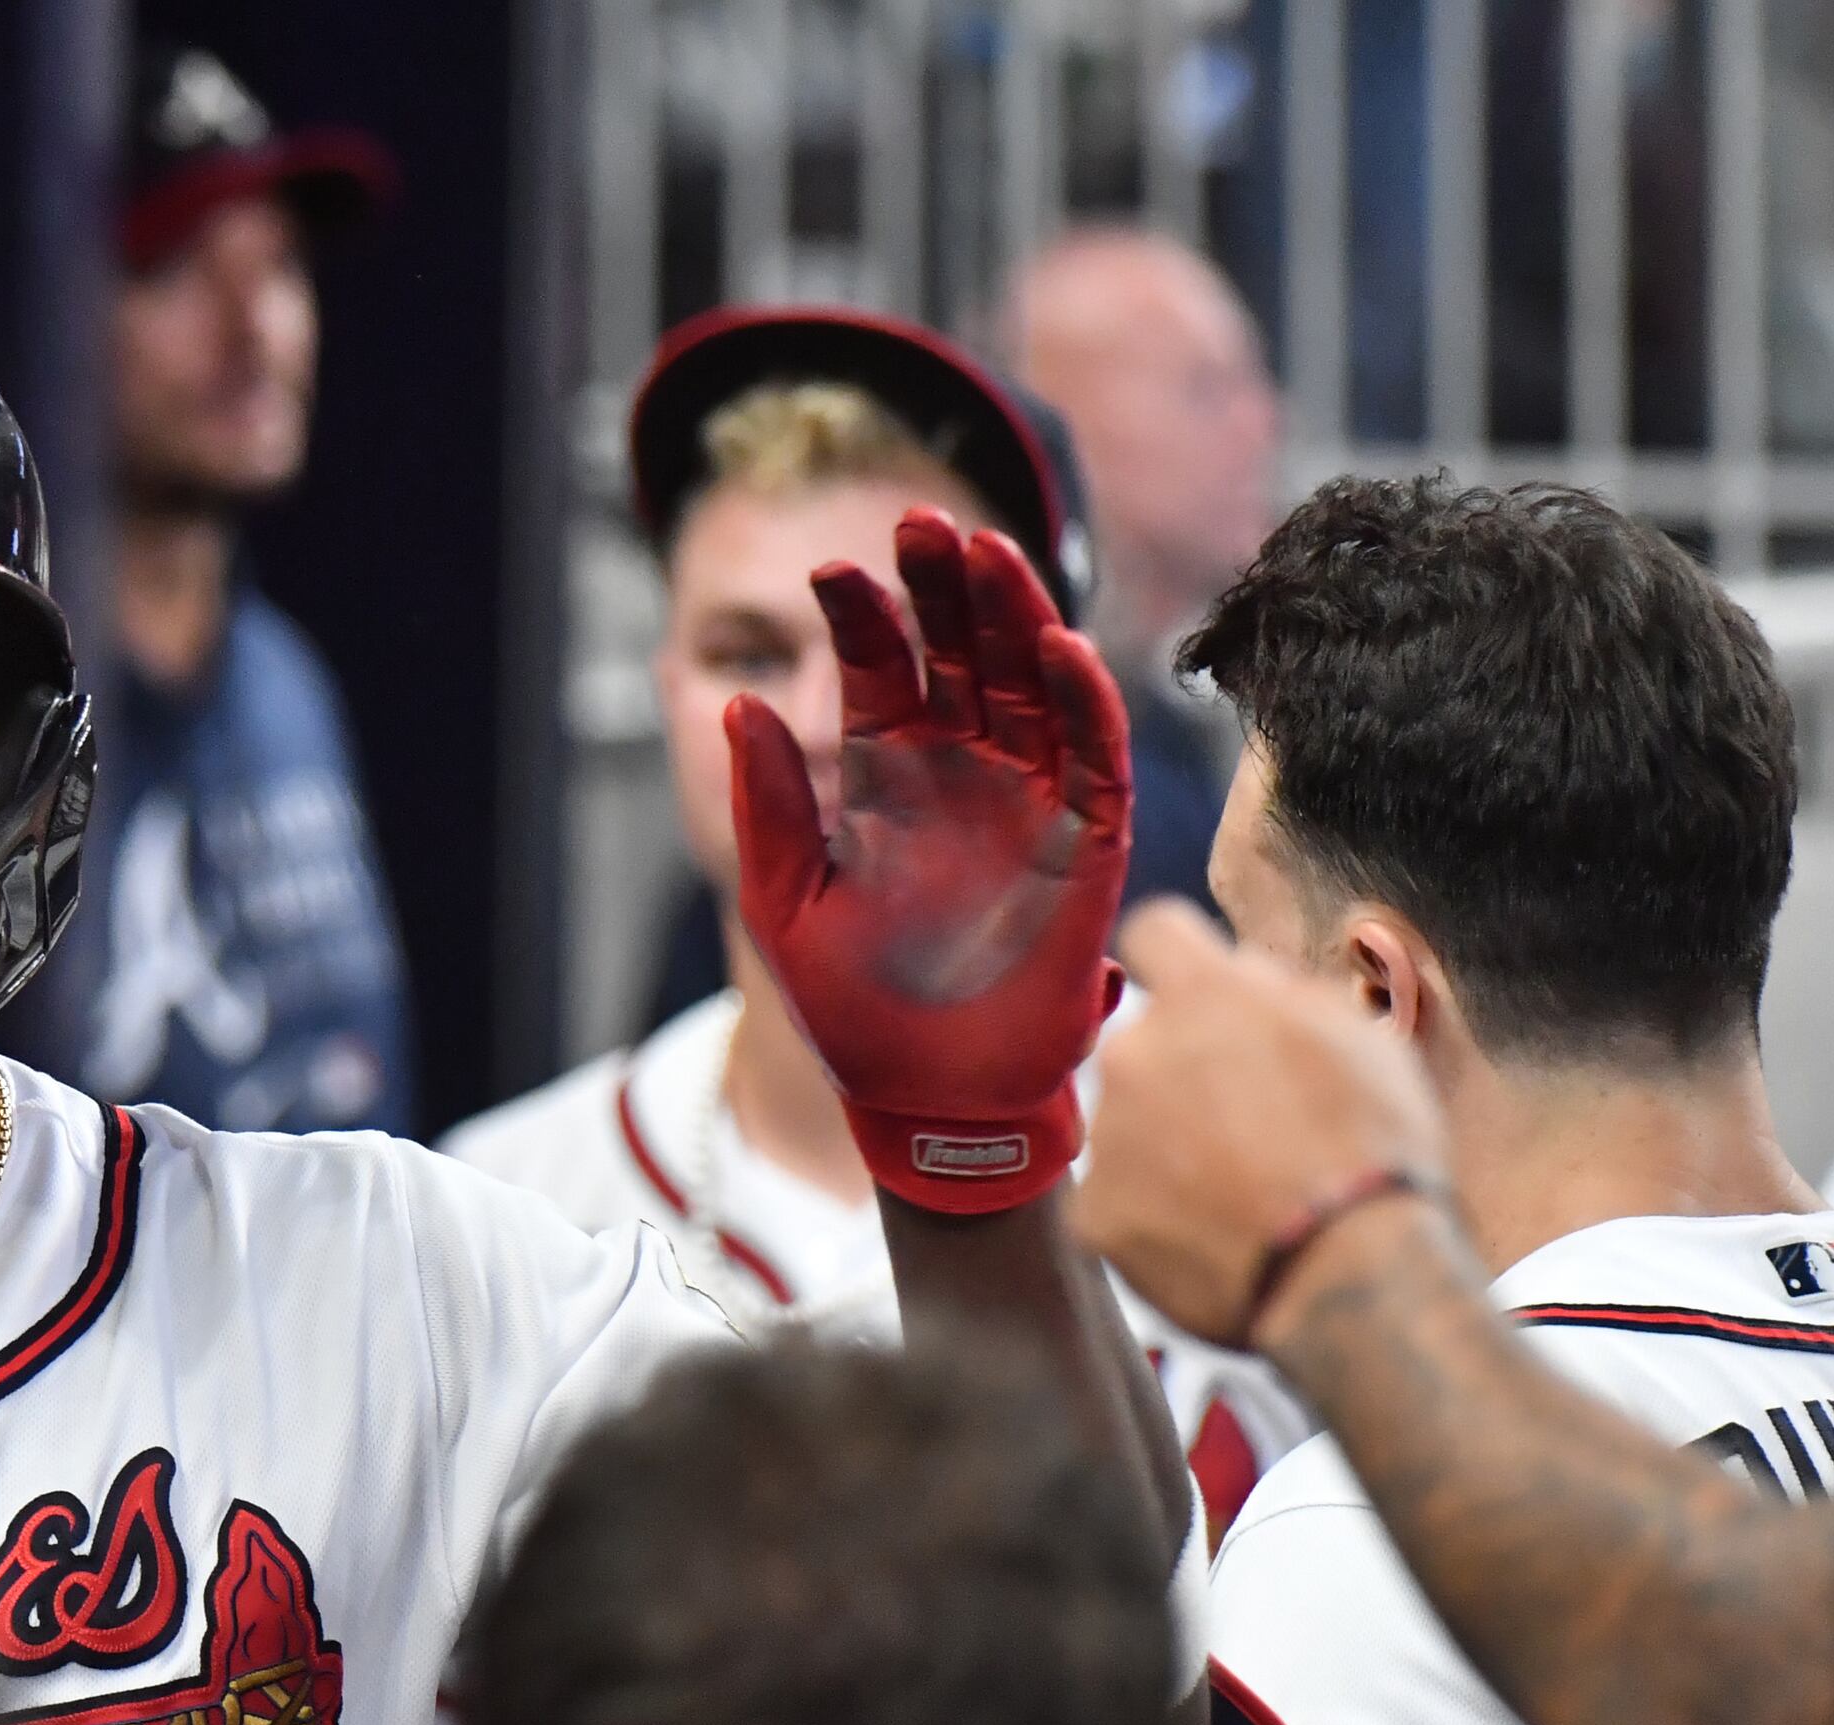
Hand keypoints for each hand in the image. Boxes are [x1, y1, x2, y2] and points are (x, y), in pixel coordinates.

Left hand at [728, 506, 1130, 1211]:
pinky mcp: (1090, 842)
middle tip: (920, 517)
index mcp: (888, 779)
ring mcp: (1031, 800)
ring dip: (1013, 615)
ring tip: (984, 551)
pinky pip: (1094, 755)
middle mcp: (964, 773)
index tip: (833, 571)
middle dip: (943, 586)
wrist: (930, 1098)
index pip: (883, 670)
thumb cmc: (854, 1009)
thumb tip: (739, 701)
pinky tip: (1056, 647)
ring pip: (1030, 681)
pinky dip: (1082, 700)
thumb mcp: (788, 901)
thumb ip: (769, 804)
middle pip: (961, 653)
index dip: (865, 618)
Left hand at [1078, 900, 1451, 1345]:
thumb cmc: (1375, 1152)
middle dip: (1183, 1070)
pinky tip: (1213, 1237)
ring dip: (1168, 1143)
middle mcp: (1135, 1052)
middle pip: (1143, 1042)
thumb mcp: (1363, 1039)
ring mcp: (1108, 1134)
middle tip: (1248, 1124)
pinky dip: (1155, 1215)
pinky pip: (1118, 1197)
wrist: (1351, 1273)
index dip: (1181, 958)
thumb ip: (1285, 991)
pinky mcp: (1094, 1210)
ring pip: (1129, 1121)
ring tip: (1241, 1192)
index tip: (1203, 992)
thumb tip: (1243, 974)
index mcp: (1204, 996)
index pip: (1156, 931)